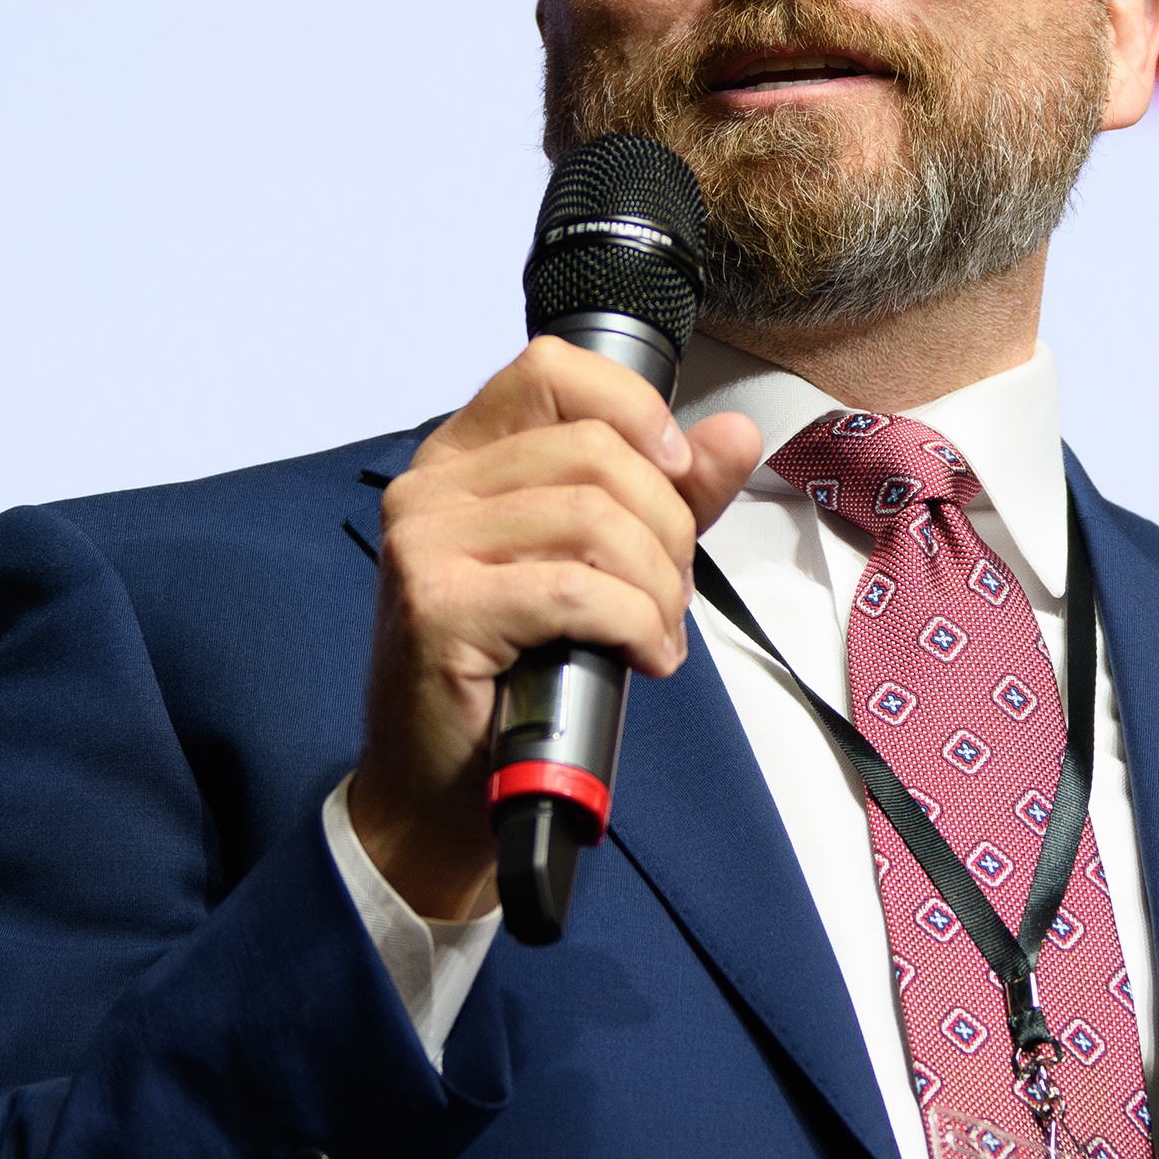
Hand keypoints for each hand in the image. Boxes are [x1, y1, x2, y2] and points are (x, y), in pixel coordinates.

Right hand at [350, 340, 764, 919]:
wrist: (441, 790)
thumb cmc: (514, 677)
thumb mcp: (597, 567)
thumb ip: (667, 497)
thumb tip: (733, 436)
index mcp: (463, 457)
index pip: (553, 369)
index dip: (635, 412)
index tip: (674, 477)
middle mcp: (431, 486)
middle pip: (597, 453)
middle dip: (668, 529)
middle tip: (669, 594)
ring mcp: (424, 543)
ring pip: (597, 520)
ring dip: (658, 587)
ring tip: (654, 633)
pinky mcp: (438, 607)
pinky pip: (578, 590)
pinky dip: (634, 624)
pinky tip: (639, 656)